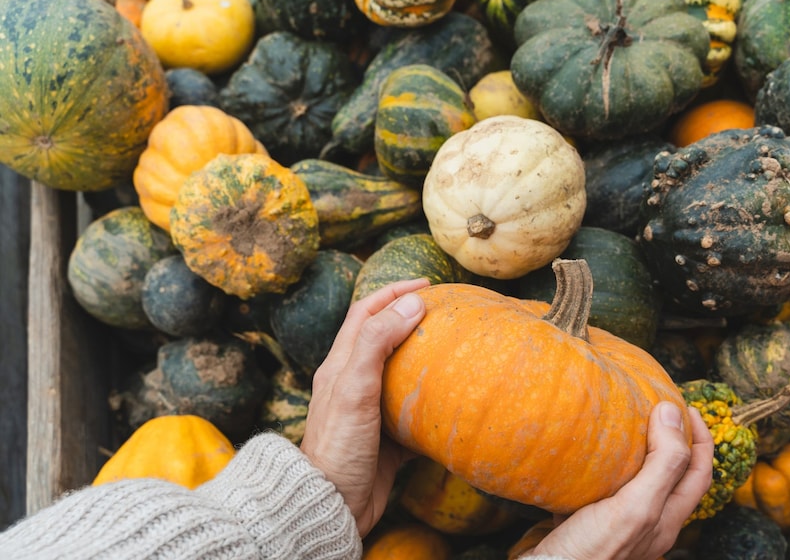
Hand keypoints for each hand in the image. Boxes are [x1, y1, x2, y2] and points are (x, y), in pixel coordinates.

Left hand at [300, 278, 429, 536]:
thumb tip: (412, 302)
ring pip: (401, 372)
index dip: (394, 292)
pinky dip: (432, 398)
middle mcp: (353, 383)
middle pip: (384, 337)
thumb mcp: (354, 387)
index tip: (429, 285)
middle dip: (412, 318)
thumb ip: (378, 342)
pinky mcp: (387, 438)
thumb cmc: (338, 446)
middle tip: (447, 311)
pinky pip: (413, 410)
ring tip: (456, 348)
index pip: (366, 313)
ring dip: (425, 356)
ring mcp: (370, 410)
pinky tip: (454, 398)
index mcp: (340, 365)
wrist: (331, 505)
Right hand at [527, 403, 713, 559]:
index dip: (699, 438)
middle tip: (657, 408)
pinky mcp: (588, 518)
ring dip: (635, 449)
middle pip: (670, 473)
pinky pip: (601, 485)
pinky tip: (587, 449)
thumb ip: (662, 463)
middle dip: (670, 438)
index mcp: (666, 519)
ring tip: (623, 421)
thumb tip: (672, 412)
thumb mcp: (636, 506)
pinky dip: (600, 463)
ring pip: (636, 478)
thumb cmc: (593, 551)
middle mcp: (647, 521)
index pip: (698, 472)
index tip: (687, 407)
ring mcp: (618, 521)